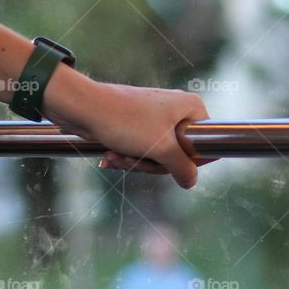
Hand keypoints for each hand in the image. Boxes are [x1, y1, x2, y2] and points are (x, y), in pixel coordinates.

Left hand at [42, 64, 213, 188]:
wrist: (83, 107)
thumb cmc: (125, 121)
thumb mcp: (161, 149)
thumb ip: (182, 167)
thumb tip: (191, 181)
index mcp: (190, 107)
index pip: (205, 142)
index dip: (187, 160)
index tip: (167, 162)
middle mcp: (176, 109)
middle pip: (178, 153)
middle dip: (152, 163)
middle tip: (136, 158)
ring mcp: (156, 116)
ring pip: (156, 154)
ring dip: (135, 161)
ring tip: (117, 155)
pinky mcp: (137, 123)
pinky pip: (141, 148)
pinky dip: (126, 155)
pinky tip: (110, 155)